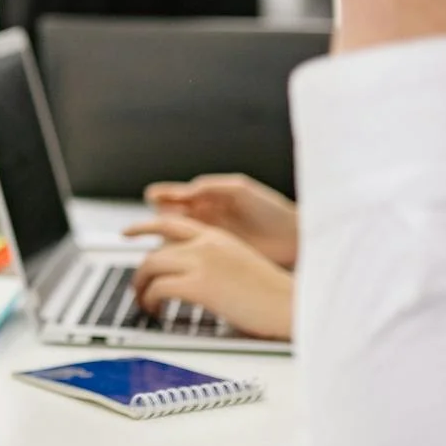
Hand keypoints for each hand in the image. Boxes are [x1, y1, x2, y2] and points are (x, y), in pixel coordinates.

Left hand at [126, 213, 293, 340]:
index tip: (127, 232)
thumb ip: (212, 260)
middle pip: (155, 250)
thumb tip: (189, 271)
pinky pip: (159, 288)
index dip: (143, 226)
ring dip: (141, 287)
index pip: (171, 223)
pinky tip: (155, 311)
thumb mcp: (239, 264)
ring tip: (144, 303)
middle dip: (139, 271)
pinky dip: (150, 301)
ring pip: (151, 267)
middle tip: (135, 287)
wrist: (290, 305)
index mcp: (217, 237)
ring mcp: (202, 262)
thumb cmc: (271, 294)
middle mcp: (206, 244)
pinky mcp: (199, 285)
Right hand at [144, 173, 298, 267]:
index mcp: (208, 197)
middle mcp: (204, 217)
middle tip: (153, 221)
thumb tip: (186, 190)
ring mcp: (207, 238)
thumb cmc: (271, 209)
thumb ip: (212, 187)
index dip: (161, 195)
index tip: (151, 196)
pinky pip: (187, 257)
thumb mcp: (240, 190)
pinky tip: (174, 258)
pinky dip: (177, 256)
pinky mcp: (213, 257)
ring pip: (174, 238)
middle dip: (157, 218)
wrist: (293, 238)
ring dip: (164, 239)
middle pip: (169, 218)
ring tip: (162, 239)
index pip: (176, 195)